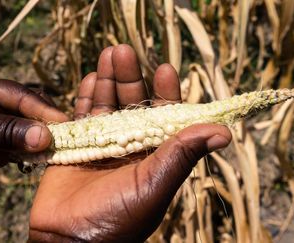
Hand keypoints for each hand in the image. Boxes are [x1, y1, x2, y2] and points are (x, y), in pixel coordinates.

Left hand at [0, 78, 67, 193]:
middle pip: (30, 113)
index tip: (63, 125)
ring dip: (41, 143)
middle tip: (64, 141)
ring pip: (28, 133)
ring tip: (56, 153)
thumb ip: (7, 132)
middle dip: (46, 126)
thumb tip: (45, 136)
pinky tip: (38, 162)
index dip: (44, 110)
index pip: (23, 97)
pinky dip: (30, 156)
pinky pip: (19, 150)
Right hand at [28, 45, 231, 241]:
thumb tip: (223, 131)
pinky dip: (83, 98)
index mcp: (154, 154)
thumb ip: (183, 156)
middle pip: (131, 103)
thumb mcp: (154, 185)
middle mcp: (130, 146)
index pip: (163, 116)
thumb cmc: (117, 219)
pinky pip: (80, 117)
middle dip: (129, 77)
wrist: (69, 239)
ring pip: (106, 105)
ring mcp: (102, 144)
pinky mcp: (75, 146)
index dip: (165, 92)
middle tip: (124, 51)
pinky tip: (88, 79)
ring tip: (108, 54)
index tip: (165, 69)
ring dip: (106, 80)